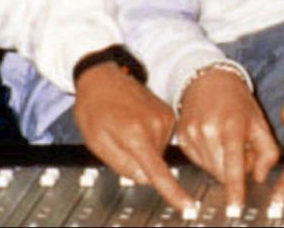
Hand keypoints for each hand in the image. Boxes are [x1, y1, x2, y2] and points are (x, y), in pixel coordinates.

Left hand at [72, 62, 194, 210]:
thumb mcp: (97, 141)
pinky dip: (148, 137)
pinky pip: (160, 139)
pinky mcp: (168, 114)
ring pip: (157, 152)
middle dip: (137, 160)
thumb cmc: (95, 106)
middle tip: (118, 138)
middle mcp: (156, 125)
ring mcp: (165, 118)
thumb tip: (143, 178)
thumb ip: (122, 164)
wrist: (104, 76)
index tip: (188, 206)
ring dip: (142, 147)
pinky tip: (134, 121)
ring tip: (124, 126)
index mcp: (136, 134)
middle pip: (153, 164)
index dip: (173, 192)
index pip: (158, 172)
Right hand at [176, 65, 279, 210]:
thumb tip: (259, 177)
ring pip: (211, 170)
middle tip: (241, 149)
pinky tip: (213, 139)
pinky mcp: (182, 139)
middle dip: (235, 169)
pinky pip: (199, 162)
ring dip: (222, 164)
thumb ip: (267, 152)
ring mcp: (192, 135)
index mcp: (231, 126)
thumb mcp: (259, 121)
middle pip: (222, 173)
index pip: (233, 165)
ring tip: (227, 140)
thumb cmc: (236, 100)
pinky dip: (210, 158)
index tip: (235, 208)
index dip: (235, 189)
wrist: (208, 79)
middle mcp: (208, 131)